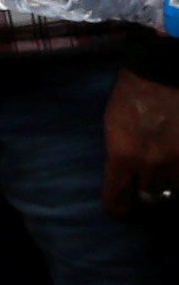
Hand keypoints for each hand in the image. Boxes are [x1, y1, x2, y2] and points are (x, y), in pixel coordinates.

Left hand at [106, 69, 178, 218]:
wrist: (164, 73)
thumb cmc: (132, 95)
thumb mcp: (112, 126)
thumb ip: (118, 154)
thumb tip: (124, 175)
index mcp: (123, 156)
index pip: (116, 197)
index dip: (118, 207)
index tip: (120, 210)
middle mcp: (152, 163)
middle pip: (149, 195)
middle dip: (146, 194)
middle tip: (146, 189)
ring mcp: (178, 158)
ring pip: (174, 188)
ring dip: (169, 184)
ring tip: (164, 175)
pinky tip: (176, 167)